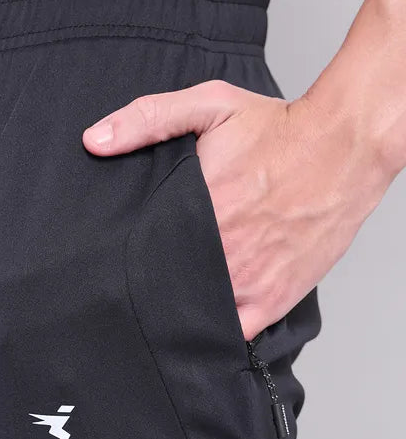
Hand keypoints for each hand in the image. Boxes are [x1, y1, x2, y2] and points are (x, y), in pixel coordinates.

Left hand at [82, 80, 387, 340]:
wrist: (344, 146)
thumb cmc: (279, 128)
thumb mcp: (210, 105)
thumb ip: (148, 119)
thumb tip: (94, 140)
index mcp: (198, 212)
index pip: (143, 255)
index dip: (128, 264)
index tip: (118, 265)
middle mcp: (220, 253)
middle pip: (167, 287)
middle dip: (152, 289)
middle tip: (141, 287)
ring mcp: (248, 282)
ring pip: (198, 315)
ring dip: (183, 313)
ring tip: (170, 305)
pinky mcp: (275, 299)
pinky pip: (237, 334)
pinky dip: (220, 333)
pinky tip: (206, 323)